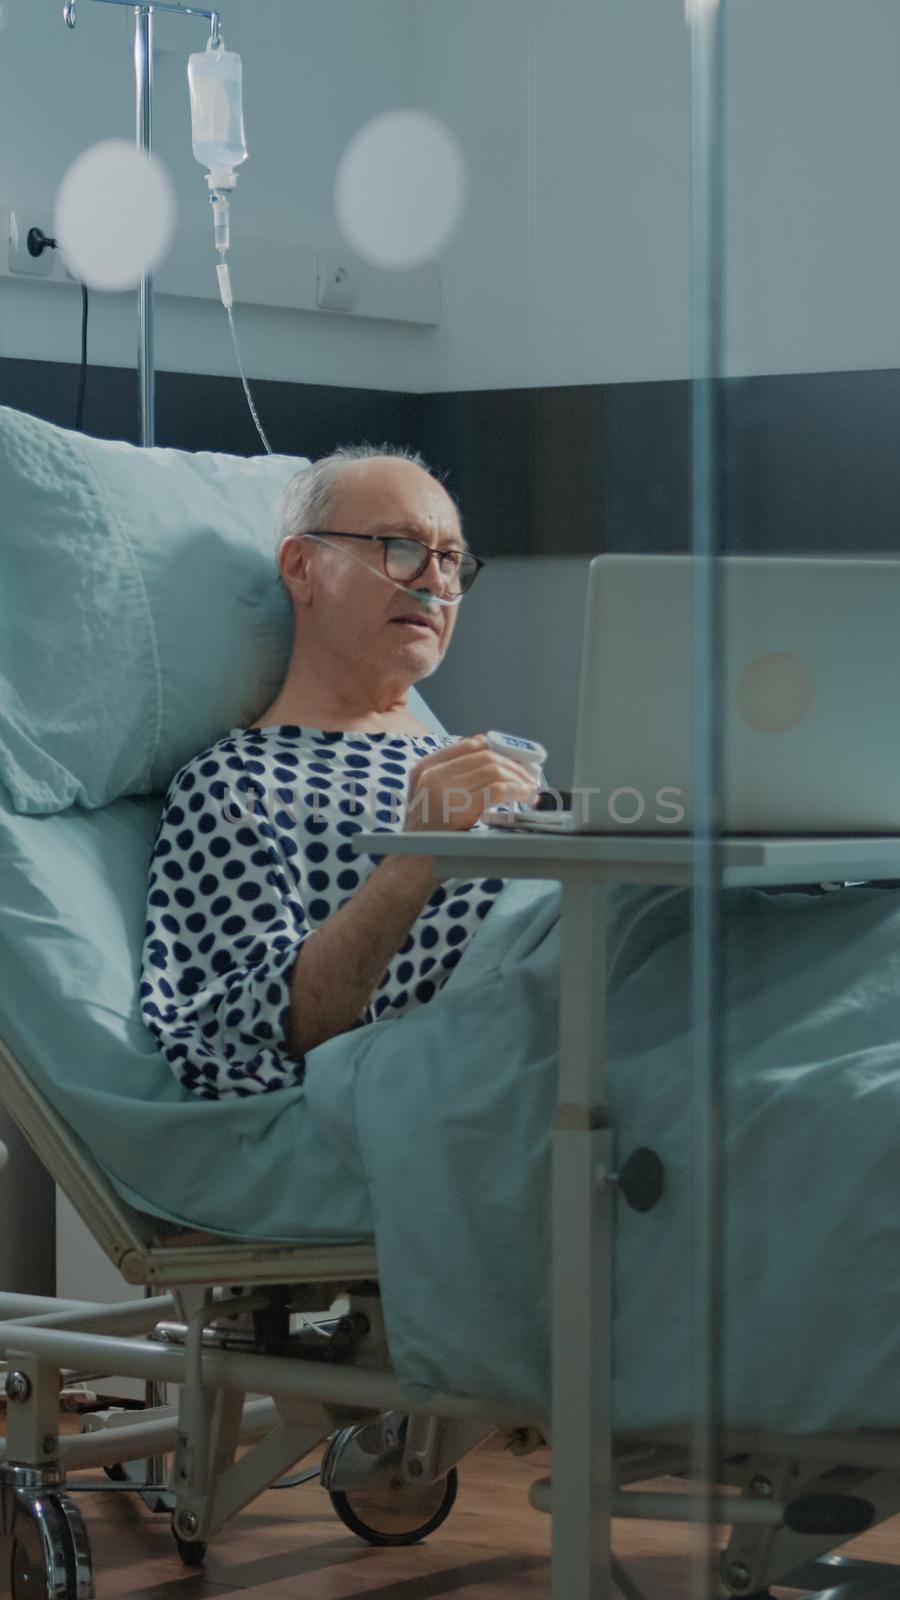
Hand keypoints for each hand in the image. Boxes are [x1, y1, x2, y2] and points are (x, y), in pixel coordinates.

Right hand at [404, 735, 538, 832]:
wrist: (412, 864)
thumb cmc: (425, 834)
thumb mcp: (427, 798)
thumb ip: (448, 778)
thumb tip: (489, 758)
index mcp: (425, 769)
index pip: (468, 745)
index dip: (498, 749)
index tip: (514, 760)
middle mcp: (433, 775)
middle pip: (485, 757)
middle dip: (513, 765)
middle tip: (529, 777)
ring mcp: (446, 790)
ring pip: (494, 770)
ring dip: (518, 778)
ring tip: (532, 789)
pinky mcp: (461, 809)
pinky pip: (497, 790)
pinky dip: (518, 791)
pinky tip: (527, 797)